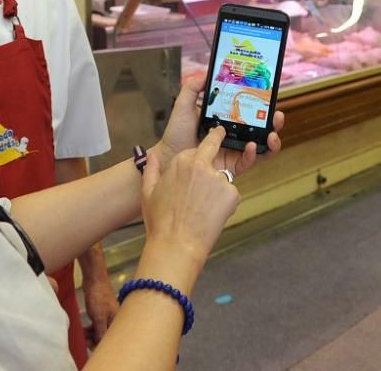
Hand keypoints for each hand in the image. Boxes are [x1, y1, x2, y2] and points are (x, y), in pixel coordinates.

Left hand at [82, 275, 118, 348]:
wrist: (94, 279)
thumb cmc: (99, 296)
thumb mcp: (99, 317)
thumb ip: (100, 332)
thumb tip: (100, 345)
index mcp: (117, 321)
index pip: (111, 339)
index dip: (100, 344)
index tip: (89, 346)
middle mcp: (114, 319)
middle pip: (106, 336)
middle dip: (95, 340)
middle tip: (85, 340)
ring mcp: (108, 316)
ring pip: (100, 331)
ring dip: (92, 335)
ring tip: (83, 335)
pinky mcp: (101, 312)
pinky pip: (97, 325)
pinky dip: (91, 329)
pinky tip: (84, 330)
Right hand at [141, 126, 239, 272]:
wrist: (177, 245)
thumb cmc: (161, 222)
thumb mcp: (148, 192)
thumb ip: (151, 169)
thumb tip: (151, 155)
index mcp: (182, 162)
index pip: (197, 147)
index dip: (199, 154)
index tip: (204, 150)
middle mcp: (202, 165)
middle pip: (214, 148)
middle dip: (218, 138)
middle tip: (221, 134)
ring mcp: (219, 179)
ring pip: (223, 178)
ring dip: (217, 189)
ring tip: (202, 210)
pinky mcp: (232, 194)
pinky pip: (231, 195)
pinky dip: (226, 204)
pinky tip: (211, 216)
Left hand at [154, 76, 284, 177]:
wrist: (168, 156)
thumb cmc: (176, 133)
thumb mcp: (183, 105)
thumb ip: (192, 87)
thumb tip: (206, 73)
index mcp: (226, 119)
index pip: (250, 111)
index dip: (263, 105)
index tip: (270, 97)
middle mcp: (234, 134)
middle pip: (261, 128)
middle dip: (274, 122)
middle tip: (277, 116)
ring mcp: (234, 151)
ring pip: (260, 147)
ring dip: (271, 141)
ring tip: (271, 134)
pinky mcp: (230, 166)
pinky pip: (248, 162)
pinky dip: (254, 155)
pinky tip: (252, 147)